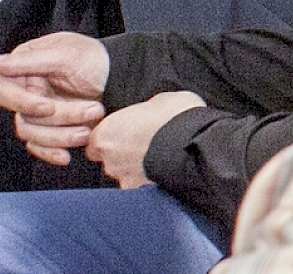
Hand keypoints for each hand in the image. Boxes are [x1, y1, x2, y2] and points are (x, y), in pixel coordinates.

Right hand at [0, 32, 110, 165]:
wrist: (122, 75)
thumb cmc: (95, 58)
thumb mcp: (66, 54)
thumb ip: (26, 61)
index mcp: (23, 69)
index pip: (3, 92)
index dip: (23, 103)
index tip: (48, 107)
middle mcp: (26, 92)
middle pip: (24, 118)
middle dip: (59, 118)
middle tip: (93, 110)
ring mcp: (38, 112)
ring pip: (34, 134)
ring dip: (63, 134)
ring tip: (93, 125)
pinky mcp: (51, 129)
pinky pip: (40, 147)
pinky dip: (52, 153)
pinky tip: (67, 156)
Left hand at [85, 90, 206, 188]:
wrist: (196, 142)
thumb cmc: (176, 116)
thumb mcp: (157, 100)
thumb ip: (142, 112)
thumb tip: (146, 114)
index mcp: (106, 133)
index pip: (97, 139)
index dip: (113, 135)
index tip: (127, 130)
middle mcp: (109, 160)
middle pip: (109, 159)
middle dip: (124, 152)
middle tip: (146, 141)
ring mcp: (125, 179)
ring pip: (125, 174)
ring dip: (137, 166)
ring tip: (159, 156)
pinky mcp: (142, 193)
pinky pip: (142, 185)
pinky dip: (150, 179)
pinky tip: (165, 169)